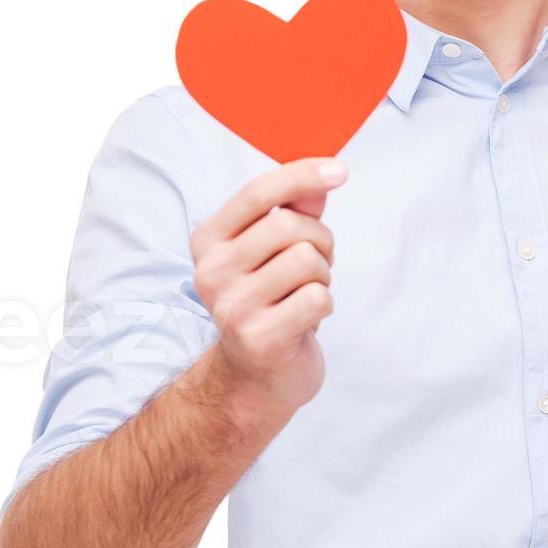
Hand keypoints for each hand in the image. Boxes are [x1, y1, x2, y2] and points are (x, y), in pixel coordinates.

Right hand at [190, 156, 345, 411]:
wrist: (255, 376)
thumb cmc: (269, 302)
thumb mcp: (275, 251)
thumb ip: (296, 210)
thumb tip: (324, 178)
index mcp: (208, 241)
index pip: (257, 193)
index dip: (301, 175)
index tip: (340, 170)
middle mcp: (211, 272)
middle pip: (288, 225)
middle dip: (320, 240)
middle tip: (317, 265)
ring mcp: (232, 307)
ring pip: (307, 260)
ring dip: (323, 275)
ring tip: (305, 293)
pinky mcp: (259, 338)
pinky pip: (318, 298)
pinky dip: (324, 305)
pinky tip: (305, 319)